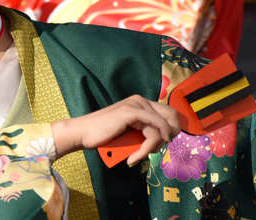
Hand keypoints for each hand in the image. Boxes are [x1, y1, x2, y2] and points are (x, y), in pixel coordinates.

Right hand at [51, 95, 179, 165]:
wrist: (83, 133)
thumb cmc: (104, 135)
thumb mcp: (130, 132)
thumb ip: (144, 130)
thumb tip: (163, 140)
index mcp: (140, 103)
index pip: (168, 113)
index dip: (172, 130)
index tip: (162, 145)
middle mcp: (140, 100)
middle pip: (172, 116)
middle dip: (169, 136)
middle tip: (155, 150)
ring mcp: (136, 104)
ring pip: (161, 128)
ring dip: (153, 147)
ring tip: (138, 156)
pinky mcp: (131, 112)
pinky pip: (152, 132)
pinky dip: (147, 147)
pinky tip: (135, 157)